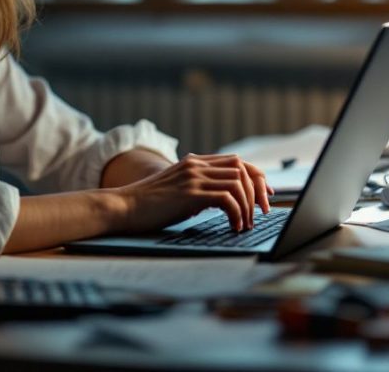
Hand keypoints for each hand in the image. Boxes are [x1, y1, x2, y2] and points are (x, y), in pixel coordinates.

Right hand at [109, 154, 273, 234]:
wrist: (122, 207)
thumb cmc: (148, 205)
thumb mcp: (177, 191)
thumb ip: (198, 189)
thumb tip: (223, 201)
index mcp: (194, 162)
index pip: (237, 161)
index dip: (256, 177)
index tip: (265, 196)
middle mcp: (196, 165)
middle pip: (243, 169)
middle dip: (257, 191)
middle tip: (262, 212)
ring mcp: (193, 178)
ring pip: (238, 183)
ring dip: (247, 206)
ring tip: (245, 224)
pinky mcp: (190, 194)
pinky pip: (227, 199)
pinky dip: (236, 213)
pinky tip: (234, 226)